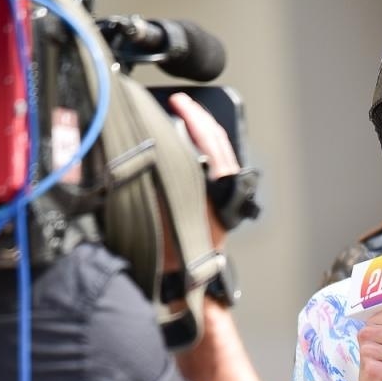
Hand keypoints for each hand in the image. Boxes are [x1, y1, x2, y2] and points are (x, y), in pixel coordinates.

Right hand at [169, 92, 239, 247]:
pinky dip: (205, 147)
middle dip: (200, 117)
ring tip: (185, 114)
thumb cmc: (177, 253)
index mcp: (219, 187)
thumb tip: (154, 149)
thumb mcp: (164, 211)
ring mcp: (227, 193)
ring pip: (221, 151)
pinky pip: (217, 163)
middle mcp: (228, 187)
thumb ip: (162, 179)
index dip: (194, 117)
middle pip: (219, 141)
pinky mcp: (222, 199)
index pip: (210, 140)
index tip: (178, 100)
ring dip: (204, 130)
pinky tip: (190, 140)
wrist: (192, 280)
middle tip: (181, 101)